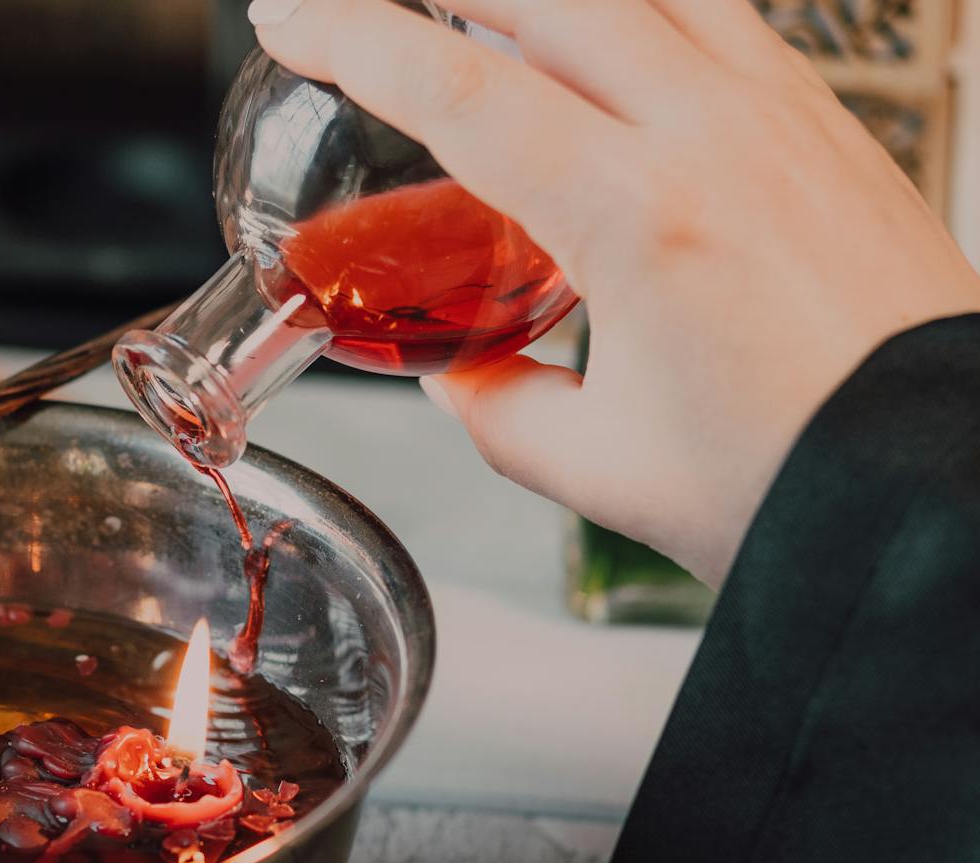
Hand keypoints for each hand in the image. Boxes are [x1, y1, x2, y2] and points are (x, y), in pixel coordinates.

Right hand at [249, 0, 979, 584]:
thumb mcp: (600, 466)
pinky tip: (603, 37)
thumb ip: (496, 406)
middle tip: (361, 7)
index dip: (354, 38)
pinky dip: (633, 6)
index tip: (289, 16)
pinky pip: (714, 9)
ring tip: (477, 12)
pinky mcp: (823, 119)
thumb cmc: (798, 474)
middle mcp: (718, 136)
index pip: (461, 89)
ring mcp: (782, 112)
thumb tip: (455, 371)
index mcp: (644, 220)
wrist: (939, 475)